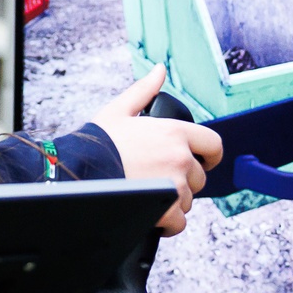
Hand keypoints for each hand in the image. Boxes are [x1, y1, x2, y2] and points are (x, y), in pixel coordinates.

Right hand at [86, 66, 223, 234]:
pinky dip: (168, 222)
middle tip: (157, 179)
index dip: (209, 155)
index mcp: (174, 131)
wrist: (78, 170)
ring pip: (188, 200)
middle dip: (183, 181)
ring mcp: (175, 184)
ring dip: (172, 201)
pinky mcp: (165, 208)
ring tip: (148, 194)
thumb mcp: (120, 109)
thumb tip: (159, 70)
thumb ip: (145, 90)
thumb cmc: (97, 141)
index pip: (213, 144)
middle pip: (199, 177)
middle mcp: (180, 157)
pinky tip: (152, 215)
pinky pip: (179, 222)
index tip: (199, 161)